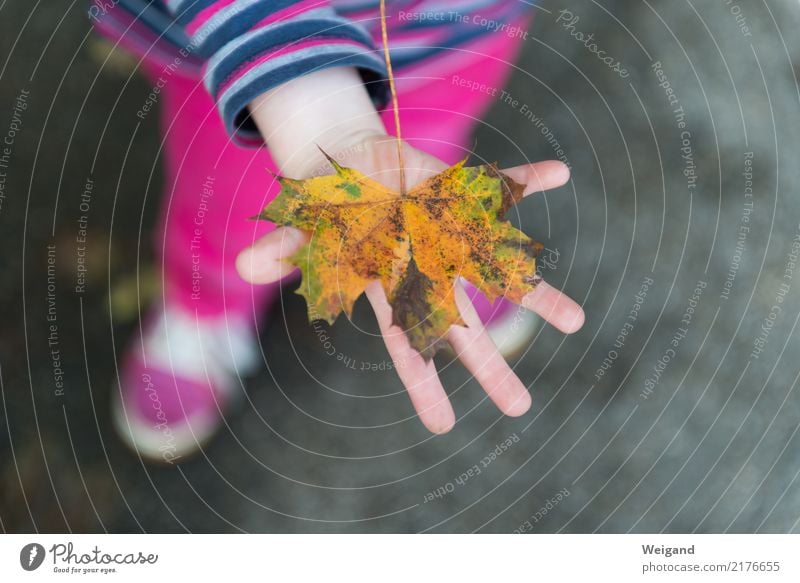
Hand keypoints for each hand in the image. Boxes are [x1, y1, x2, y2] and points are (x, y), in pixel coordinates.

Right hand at [236, 133, 584, 432]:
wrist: (358, 168)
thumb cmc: (333, 210)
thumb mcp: (308, 232)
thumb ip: (283, 253)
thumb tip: (244, 268)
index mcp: (394, 287)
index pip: (408, 344)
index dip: (423, 383)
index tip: (444, 426)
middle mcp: (430, 272)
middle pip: (465, 327)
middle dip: (490, 366)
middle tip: (518, 408)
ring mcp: (453, 238)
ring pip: (500, 272)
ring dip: (536, 294)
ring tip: (574, 322)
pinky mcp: (463, 199)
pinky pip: (501, 189)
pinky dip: (526, 180)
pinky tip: (556, 175)